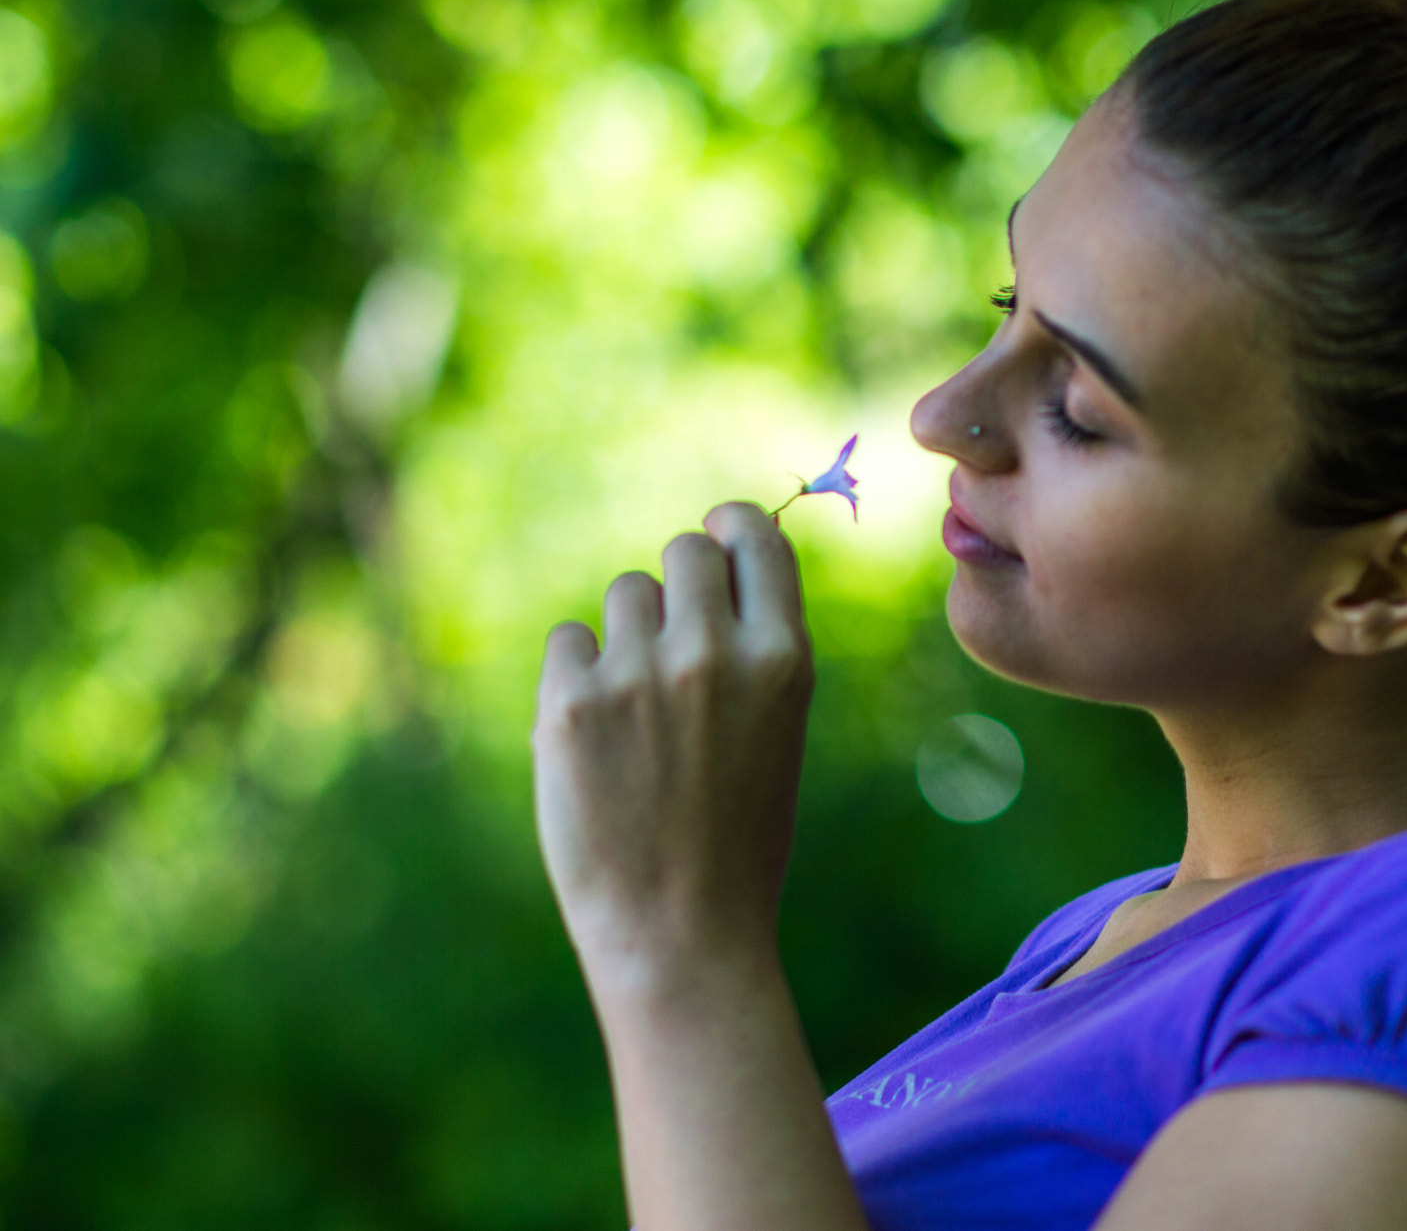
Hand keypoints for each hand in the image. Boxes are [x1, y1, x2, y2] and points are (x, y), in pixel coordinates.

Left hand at [531, 502, 813, 991]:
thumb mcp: (779, 728)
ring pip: (625, 595)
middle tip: (674, 642)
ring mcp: (638, 676)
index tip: (716, 534)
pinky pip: (569, 642)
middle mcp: (713, 653)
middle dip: (678, 584)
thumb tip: (717, 555)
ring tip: (640, 714)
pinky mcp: (570, 705)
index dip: (731, 526)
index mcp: (783, 658)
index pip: (755, 536)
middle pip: (683, 551)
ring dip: (628, 635)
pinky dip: (579, 678)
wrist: (681, 933)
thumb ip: (755, 645)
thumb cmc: (738, 834)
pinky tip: (599, 738)